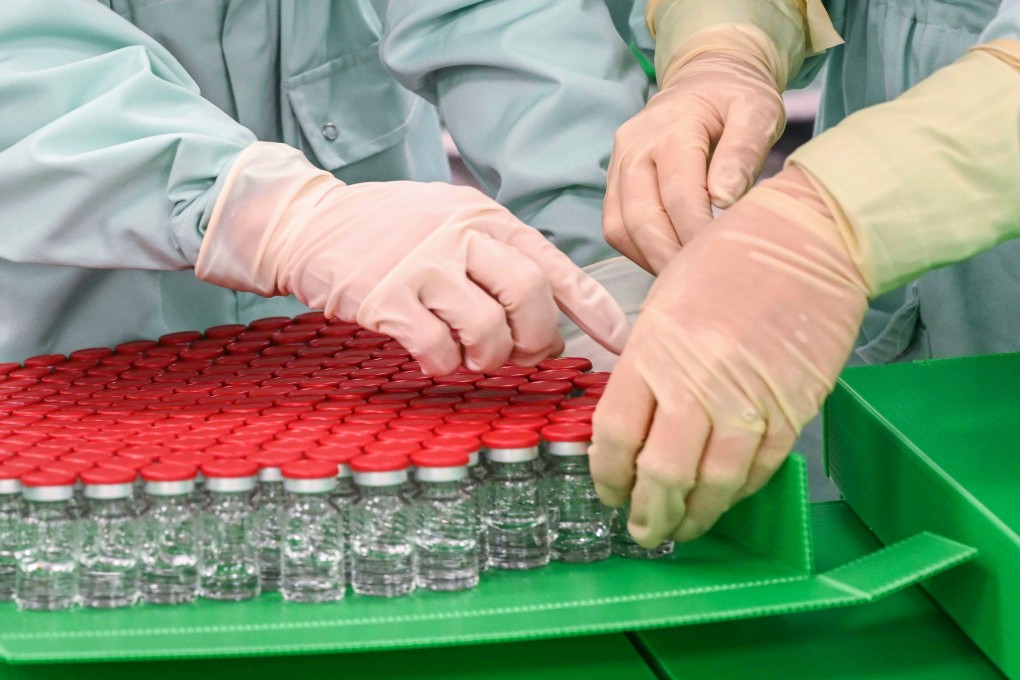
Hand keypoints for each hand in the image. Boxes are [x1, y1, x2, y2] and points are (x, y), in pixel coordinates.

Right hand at [196, 142, 630, 374]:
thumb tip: (551, 319)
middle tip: (523, 354)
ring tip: (470, 355)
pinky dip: (443, 364)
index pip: (556, 263)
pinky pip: (437, 349)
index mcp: (486, 217)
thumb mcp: (452, 222)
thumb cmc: (390, 231)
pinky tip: (431, 356)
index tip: (623, 342)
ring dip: (488, 357)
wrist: (309, 223)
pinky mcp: (386, 297)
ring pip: (488, 329)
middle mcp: (461, 234)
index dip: (596, 308)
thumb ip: (498, 259)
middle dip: (538, 339)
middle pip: (531, 295)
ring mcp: (423, 264)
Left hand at [590, 165, 866, 545]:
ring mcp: (748, 403)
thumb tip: (634, 427)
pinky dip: (737, 493)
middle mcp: (696, 386)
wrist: (807, 241)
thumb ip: (646, 369)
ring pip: (713, 485)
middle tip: (642, 530)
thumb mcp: (663, 306)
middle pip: (660, 474)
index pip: (614, 437)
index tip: (608, 490)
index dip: (606, 475)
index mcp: (653, 355)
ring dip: (693, 517)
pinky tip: (723, 498)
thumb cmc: (726, 261)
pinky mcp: (792, 411)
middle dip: (646, 514)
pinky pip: (759, 470)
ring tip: (681, 528)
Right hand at [603, 51, 784, 273]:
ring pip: (619, 227)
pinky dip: (639, 251)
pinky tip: (668, 261)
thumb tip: (724, 199)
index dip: (696, 234)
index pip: (679, 194)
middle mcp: (634, 147)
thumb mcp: (757, 110)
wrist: (703, 79)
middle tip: (700, 285)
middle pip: (640, 217)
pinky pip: (615, 226)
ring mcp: (617, 165)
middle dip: (668, 257)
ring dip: (649, 259)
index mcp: (670, 128)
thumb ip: (743, 151)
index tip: (720, 262)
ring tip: (683, 279)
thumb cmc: (736, 98)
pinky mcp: (614, 182)